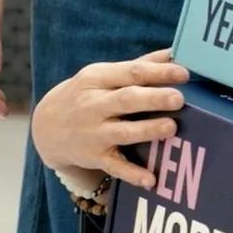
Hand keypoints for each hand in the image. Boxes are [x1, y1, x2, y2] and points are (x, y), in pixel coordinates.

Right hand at [31, 49, 187, 188]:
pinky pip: (114, 166)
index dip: (158, 72)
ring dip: (147, 130)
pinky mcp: (94, 157)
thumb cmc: (88, 95)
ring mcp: (93, 132)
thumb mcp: (105, 74)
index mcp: (99, 79)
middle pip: (126, 99)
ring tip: (171, 127)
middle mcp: (94, 104)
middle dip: (153, 98)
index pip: (131, 72)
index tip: (184, 73)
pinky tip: (151, 179)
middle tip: (179, 98)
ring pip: (122, 132)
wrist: (48, 126)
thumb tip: (176, 53)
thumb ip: (140, 65)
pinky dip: (132, 174)